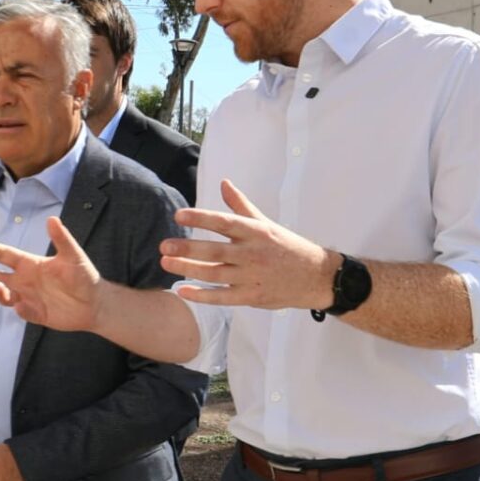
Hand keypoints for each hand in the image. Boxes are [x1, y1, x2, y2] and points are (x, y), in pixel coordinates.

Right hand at [0, 216, 103, 331]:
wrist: (95, 304)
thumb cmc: (84, 276)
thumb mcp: (73, 256)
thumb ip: (61, 239)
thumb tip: (52, 219)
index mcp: (31, 264)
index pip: (6, 256)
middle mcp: (26, 281)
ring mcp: (29, 298)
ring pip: (5, 296)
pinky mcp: (36, 314)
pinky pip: (23, 312)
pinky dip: (20, 309)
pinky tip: (21, 305)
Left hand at [162, 179, 336, 310]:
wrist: (315, 276)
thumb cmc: (287, 246)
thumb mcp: (266, 223)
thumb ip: (241, 205)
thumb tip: (224, 183)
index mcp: (256, 232)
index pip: (225, 223)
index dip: (201, 218)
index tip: (179, 216)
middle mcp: (253, 254)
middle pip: (215, 251)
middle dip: (188, 248)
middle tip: (164, 245)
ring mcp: (252, 277)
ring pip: (215, 274)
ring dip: (189, 269)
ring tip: (166, 262)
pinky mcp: (252, 297)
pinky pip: (223, 297)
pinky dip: (202, 295)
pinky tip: (183, 290)